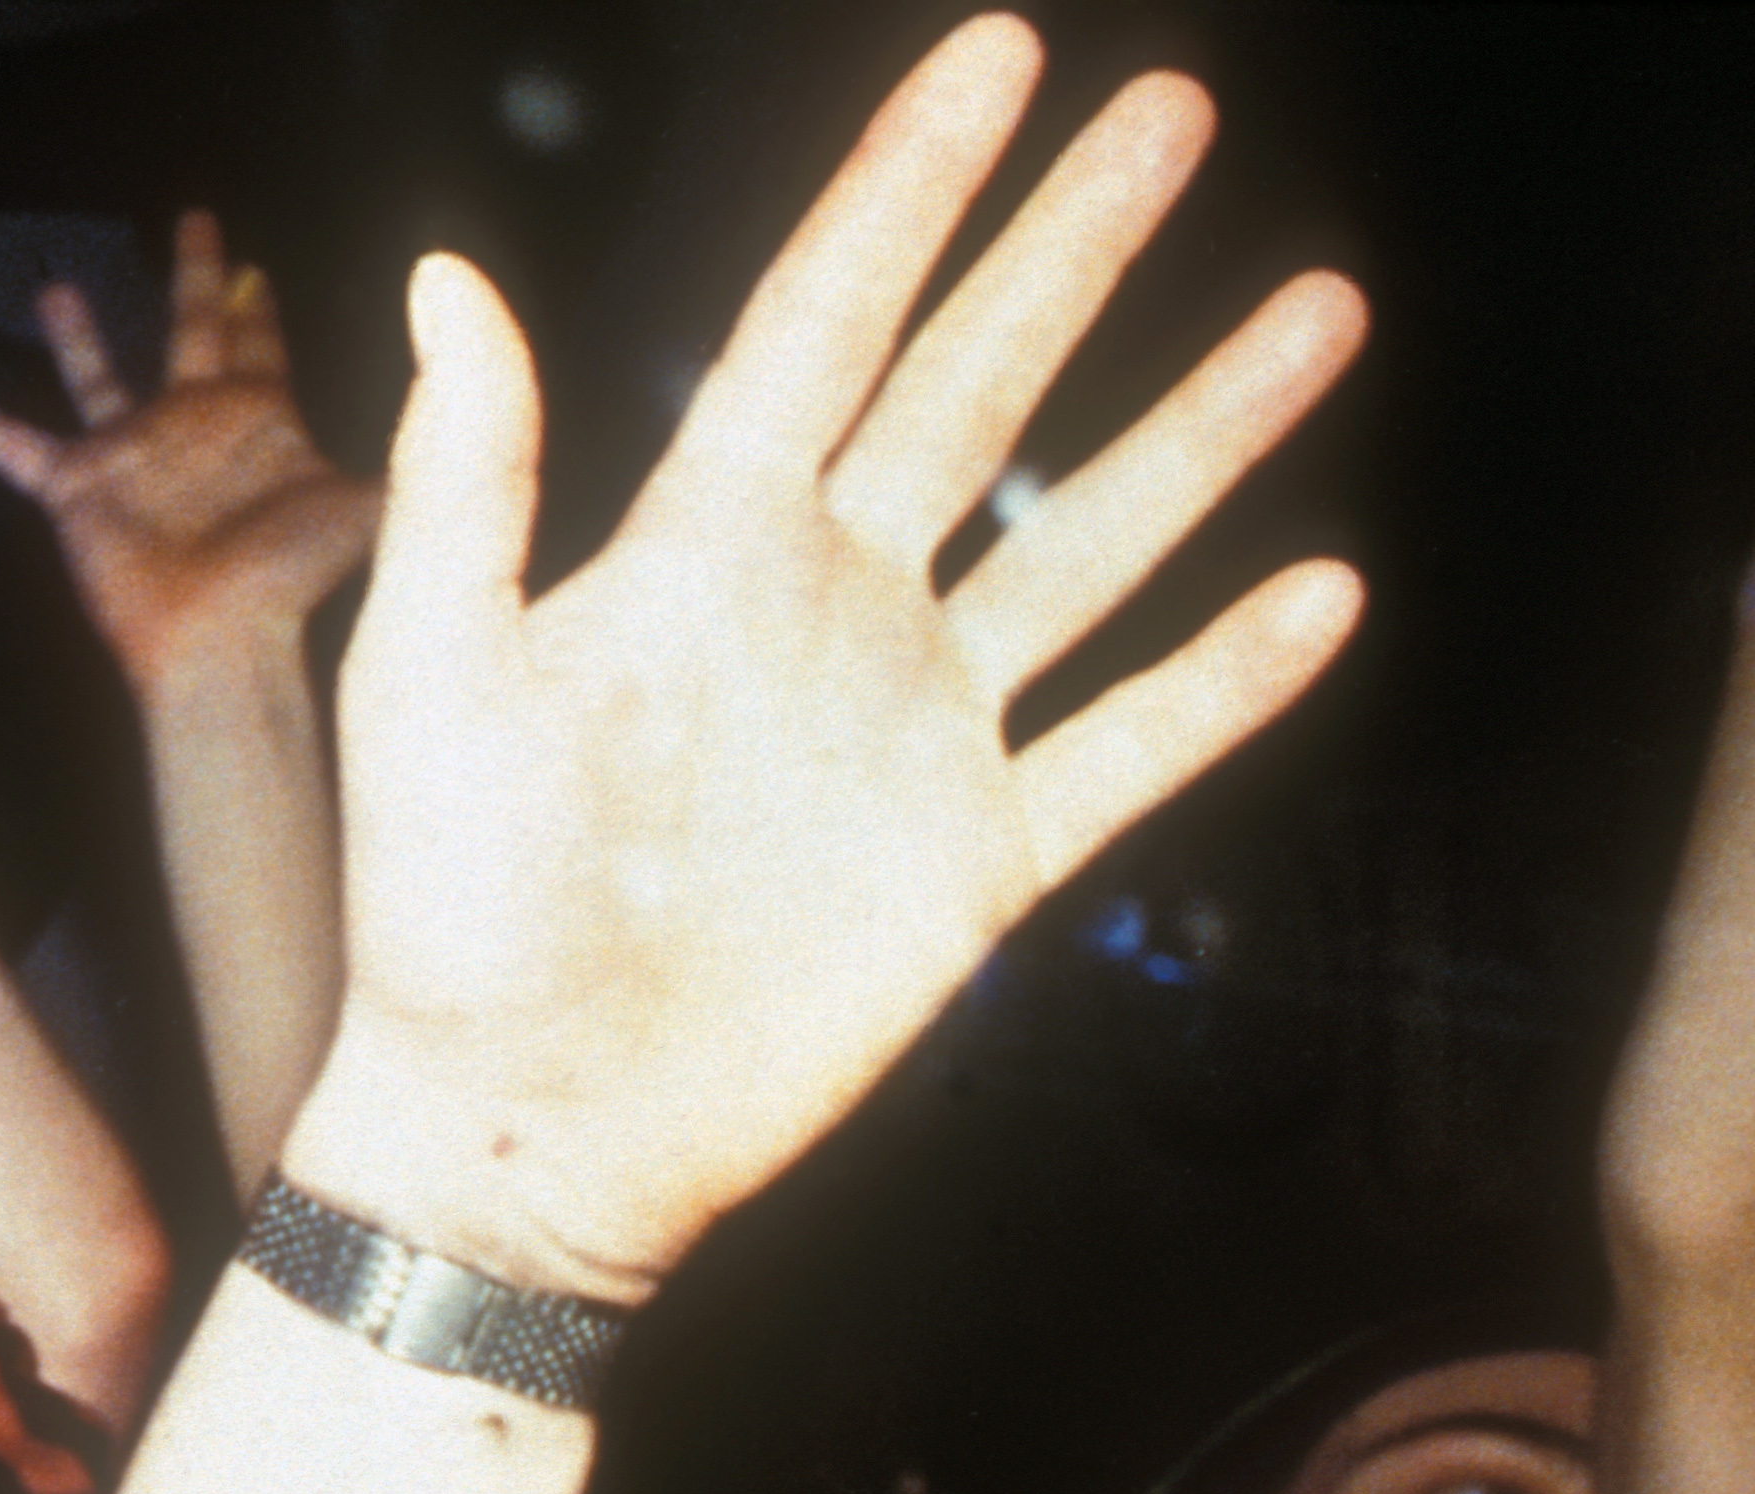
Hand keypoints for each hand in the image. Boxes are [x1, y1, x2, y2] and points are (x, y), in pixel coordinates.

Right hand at [0, 213, 378, 695]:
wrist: (221, 639)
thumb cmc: (293, 578)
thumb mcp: (367, 496)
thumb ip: (409, 449)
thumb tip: (463, 396)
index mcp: (257, 417)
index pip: (259, 339)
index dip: (260, 301)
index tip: (255, 262)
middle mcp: (189, 424)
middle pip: (187, 328)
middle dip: (192, 276)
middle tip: (194, 220)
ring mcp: (129, 455)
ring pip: (96, 375)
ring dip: (78, 333)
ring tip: (55, 284)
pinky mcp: (76, 491)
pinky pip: (11, 443)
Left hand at [290, 17, 1365, 1302]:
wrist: (520, 1126)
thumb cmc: (444, 914)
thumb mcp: (432, 673)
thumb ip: (468, 476)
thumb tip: (446, 276)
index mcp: (700, 549)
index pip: (826, 321)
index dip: (913, 188)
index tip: (1002, 59)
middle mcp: (825, 611)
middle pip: (978, 387)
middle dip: (1074, 252)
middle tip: (1175, 115)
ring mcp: (911, 730)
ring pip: (1087, 544)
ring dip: (1201, 432)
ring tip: (1316, 310)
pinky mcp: (974, 860)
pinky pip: (1127, 747)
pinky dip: (1225, 677)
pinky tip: (1322, 592)